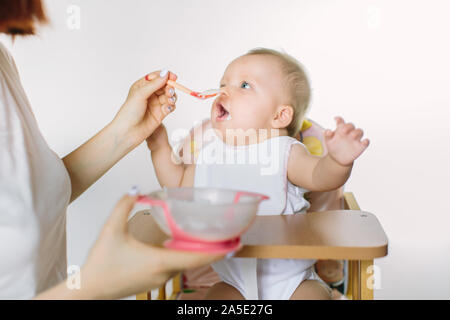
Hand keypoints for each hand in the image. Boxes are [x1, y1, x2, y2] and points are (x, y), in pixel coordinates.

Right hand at [80, 190, 226, 298]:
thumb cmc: (101, 263)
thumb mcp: (111, 229)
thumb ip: (123, 205)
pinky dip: (187, 257)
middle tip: (231, 238)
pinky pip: (177, 267)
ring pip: (187, 265)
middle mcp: (164, 272)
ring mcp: (160, 279)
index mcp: (160, 260)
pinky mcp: (154, 281)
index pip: (197, 256)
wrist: (89, 289)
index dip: (219, 250)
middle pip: (196, 261)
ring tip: (213, 240)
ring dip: (200, 254)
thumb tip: (135, 189)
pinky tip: (186, 246)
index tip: (235, 244)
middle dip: (215, 250)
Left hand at [111, 70, 177, 147]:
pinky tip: (167, 109)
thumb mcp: (140, 94)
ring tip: (169, 101)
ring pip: (169, 96)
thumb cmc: (129, 112)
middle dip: (170, 88)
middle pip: (165, 86)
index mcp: (142, 86)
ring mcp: (155, 104)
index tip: (173, 77)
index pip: (157, 77)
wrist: (128, 132)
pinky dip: (171, 106)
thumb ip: (154, 84)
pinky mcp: (160, 114)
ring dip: (172, 97)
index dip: (166, 76)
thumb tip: (166, 73)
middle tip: (170, 92)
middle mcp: (150, 94)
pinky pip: (170, 106)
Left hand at [324, 116, 369, 165]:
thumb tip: (328, 131)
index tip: (336, 119)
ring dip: (356, 132)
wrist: (337, 159)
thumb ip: (327, 135)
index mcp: (341, 129)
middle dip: (348, 127)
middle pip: (351, 125)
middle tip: (342, 131)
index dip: (339, 120)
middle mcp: (349, 132)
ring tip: (352, 136)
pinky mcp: (360, 146)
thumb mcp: (328, 141)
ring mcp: (356, 138)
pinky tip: (364, 142)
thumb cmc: (333, 146)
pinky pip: (366, 142)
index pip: (341, 122)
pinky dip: (366, 141)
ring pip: (360, 131)